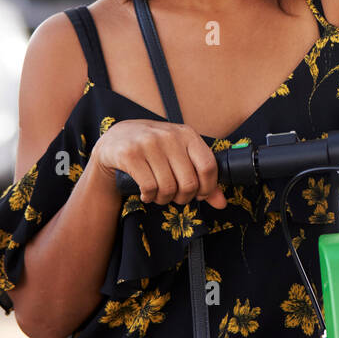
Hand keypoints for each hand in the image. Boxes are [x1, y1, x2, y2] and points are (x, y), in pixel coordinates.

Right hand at [91, 119, 226, 208]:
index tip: (199, 194)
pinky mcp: (130, 154)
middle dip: (184, 197)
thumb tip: (222, 203)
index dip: (207, 187)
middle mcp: (169, 136)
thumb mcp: (180, 156)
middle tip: (176, 197)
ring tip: (160, 195)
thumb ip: (203, 178)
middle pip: (189, 182)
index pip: (208, 166)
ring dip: (165, 199)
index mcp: (187, 134)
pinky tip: (147, 193)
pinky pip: (149, 187)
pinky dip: (150, 197)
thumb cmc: (154, 150)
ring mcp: (148, 143)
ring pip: (168, 188)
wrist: (116, 139)